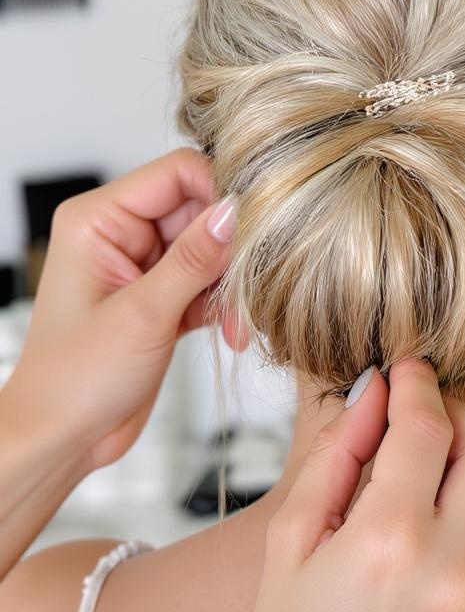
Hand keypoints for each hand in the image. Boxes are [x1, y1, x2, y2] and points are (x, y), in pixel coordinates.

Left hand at [3, 148, 239, 476]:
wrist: (62, 438)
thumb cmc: (74, 380)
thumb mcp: (142, 315)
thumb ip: (193, 260)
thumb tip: (236, 211)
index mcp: (98, 220)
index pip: (176, 174)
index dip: (220, 193)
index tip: (254, 228)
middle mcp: (120, 234)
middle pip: (199, 210)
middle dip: (230, 250)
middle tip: (249, 288)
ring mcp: (142, 267)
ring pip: (210, 250)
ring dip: (231, 285)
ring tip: (237, 324)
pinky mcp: (160, 298)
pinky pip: (207, 283)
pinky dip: (224, 306)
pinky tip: (230, 333)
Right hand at [241, 359, 464, 611]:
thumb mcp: (291, 540)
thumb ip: (334, 457)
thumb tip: (372, 397)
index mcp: (388, 539)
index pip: (427, 428)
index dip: (417, 386)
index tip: (407, 371)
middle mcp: (451, 568)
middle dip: (462, 423)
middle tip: (427, 424)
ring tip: (435, 486)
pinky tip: (444, 542)